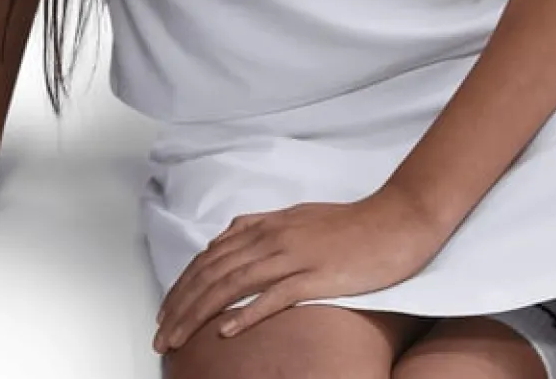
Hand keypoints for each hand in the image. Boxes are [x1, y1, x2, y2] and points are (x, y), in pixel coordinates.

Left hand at [153, 186, 442, 352]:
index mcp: (269, 225)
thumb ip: (263, 225)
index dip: (183, 284)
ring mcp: (294, 256)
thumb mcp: (299, 216)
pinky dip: (246, 315)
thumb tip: (229, 235)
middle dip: (181, 305)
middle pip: (214, 273)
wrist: (395, 220)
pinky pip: (274, 296)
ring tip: (178, 339)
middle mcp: (274, 237)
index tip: (165, 311)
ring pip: (233, 285)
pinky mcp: (316, 276)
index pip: (212, 256)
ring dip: (199, 314)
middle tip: (161, 335)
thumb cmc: (350, 223)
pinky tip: (226, 333)